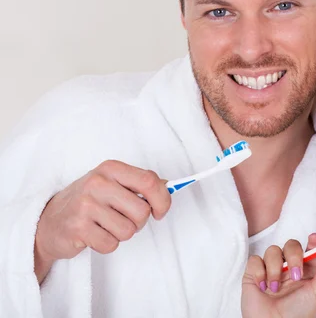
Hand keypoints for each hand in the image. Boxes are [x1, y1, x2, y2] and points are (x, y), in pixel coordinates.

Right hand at [34, 160, 170, 282]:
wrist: (49, 221)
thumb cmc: (89, 201)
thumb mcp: (113, 184)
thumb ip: (140, 184)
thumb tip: (169, 187)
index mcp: (111, 168)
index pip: (150, 181)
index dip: (162, 200)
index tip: (160, 211)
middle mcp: (98, 183)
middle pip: (142, 211)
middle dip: (139, 222)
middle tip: (123, 220)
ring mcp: (86, 205)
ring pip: (128, 231)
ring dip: (122, 234)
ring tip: (106, 226)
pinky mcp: (78, 228)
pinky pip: (111, 244)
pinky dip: (107, 244)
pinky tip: (94, 235)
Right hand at [242, 234, 315, 317]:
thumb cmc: (299, 313)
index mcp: (308, 268)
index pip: (311, 245)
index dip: (314, 239)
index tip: (314, 239)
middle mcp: (290, 266)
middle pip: (292, 244)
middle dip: (294, 256)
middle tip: (295, 276)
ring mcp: (272, 268)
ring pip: (273, 250)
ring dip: (275, 269)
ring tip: (275, 289)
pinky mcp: (254, 273)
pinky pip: (255, 260)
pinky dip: (260, 273)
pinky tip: (263, 288)